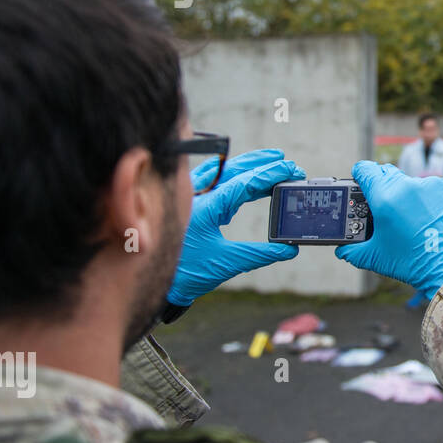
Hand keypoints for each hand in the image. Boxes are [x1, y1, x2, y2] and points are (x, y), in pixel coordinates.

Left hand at [167, 149, 305, 305]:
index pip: (247, 181)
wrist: (151, 281)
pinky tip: (236, 175)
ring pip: (222, 170)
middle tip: (286, 163)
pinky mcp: (189, 204)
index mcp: (208, 205)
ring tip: (269, 161)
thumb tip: (287, 250)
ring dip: (247, 165)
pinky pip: (210, 178)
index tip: (291, 169)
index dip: (271, 174)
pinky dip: (228, 173)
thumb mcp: (225, 263)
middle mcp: (198, 195)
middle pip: (235, 168)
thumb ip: (259, 255)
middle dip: (263, 163)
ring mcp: (191, 197)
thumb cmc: (183, 273)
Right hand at [335, 160, 442, 297]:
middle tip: (389, 208)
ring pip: (416, 184)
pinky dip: (436, 201)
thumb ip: (354, 251)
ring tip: (418, 221)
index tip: (362, 180)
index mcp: (385, 197)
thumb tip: (343, 250)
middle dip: (386, 188)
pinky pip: (440, 189)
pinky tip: (437, 220)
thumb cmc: (414, 264)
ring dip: (413, 197)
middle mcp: (409, 185)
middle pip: (390, 174)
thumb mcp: (376, 257)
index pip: (365, 170)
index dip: (361, 174)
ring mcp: (434, 185)